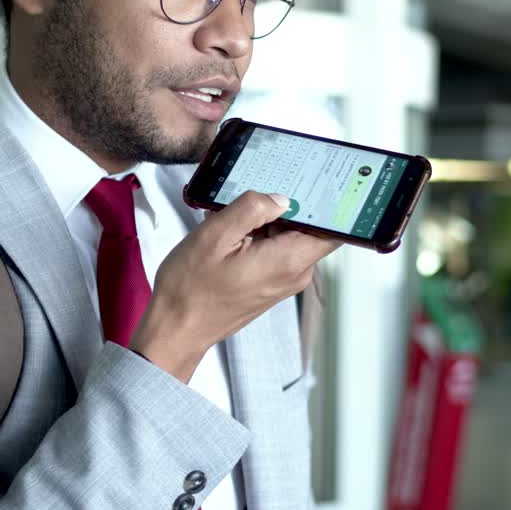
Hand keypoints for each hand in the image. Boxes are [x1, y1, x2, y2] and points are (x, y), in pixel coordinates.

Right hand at [130, 191, 340, 381]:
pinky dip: (260, 235)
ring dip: (268, 220)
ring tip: (236, 213)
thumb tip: (280, 197)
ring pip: (291, 236)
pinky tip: (234, 230)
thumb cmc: (191, 289)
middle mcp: (294, 273)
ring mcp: (284, 280)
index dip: (328, 203)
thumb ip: (252, 208)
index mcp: (288, 260)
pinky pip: (277, 249)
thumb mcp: (215, 236)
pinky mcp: (271, 283)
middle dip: (288, 206)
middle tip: (257, 189)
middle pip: (311, 228)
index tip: (313, 181)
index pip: (333, 228)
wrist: (177, 329)